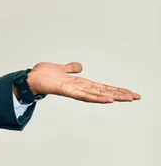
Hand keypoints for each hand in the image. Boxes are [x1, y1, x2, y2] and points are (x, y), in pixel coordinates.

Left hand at [26, 62, 140, 102]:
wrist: (29, 78)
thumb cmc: (42, 75)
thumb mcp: (60, 68)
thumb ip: (70, 68)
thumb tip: (79, 66)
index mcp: (78, 83)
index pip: (101, 87)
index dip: (114, 89)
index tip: (128, 92)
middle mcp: (78, 88)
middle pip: (103, 91)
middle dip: (120, 94)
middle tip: (136, 97)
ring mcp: (73, 90)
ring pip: (97, 94)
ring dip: (113, 96)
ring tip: (127, 98)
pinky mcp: (66, 90)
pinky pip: (84, 95)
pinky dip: (96, 97)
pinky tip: (108, 99)